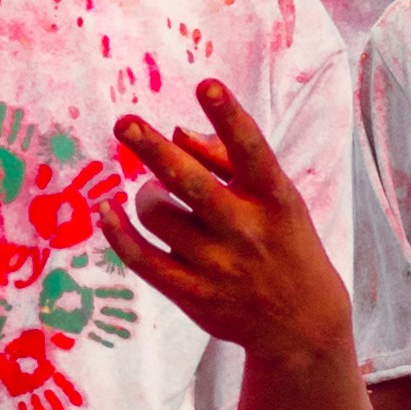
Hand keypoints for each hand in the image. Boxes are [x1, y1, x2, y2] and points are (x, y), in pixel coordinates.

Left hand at [104, 83, 349, 364]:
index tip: (208, 85)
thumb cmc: (282, 241)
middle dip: (155, 150)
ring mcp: (220, 266)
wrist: (302, 324)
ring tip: (155, 191)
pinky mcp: (195, 295)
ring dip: (146, 193)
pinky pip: (141, 258)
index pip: (252, 150)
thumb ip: (228, 160)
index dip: (229, 116)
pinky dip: (118, 232)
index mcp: (274, 198)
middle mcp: (248, 230)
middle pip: (191, 183)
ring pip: (158, 215)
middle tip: (124, 123)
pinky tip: (108, 211)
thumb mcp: (275, 197)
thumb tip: (175, 131)